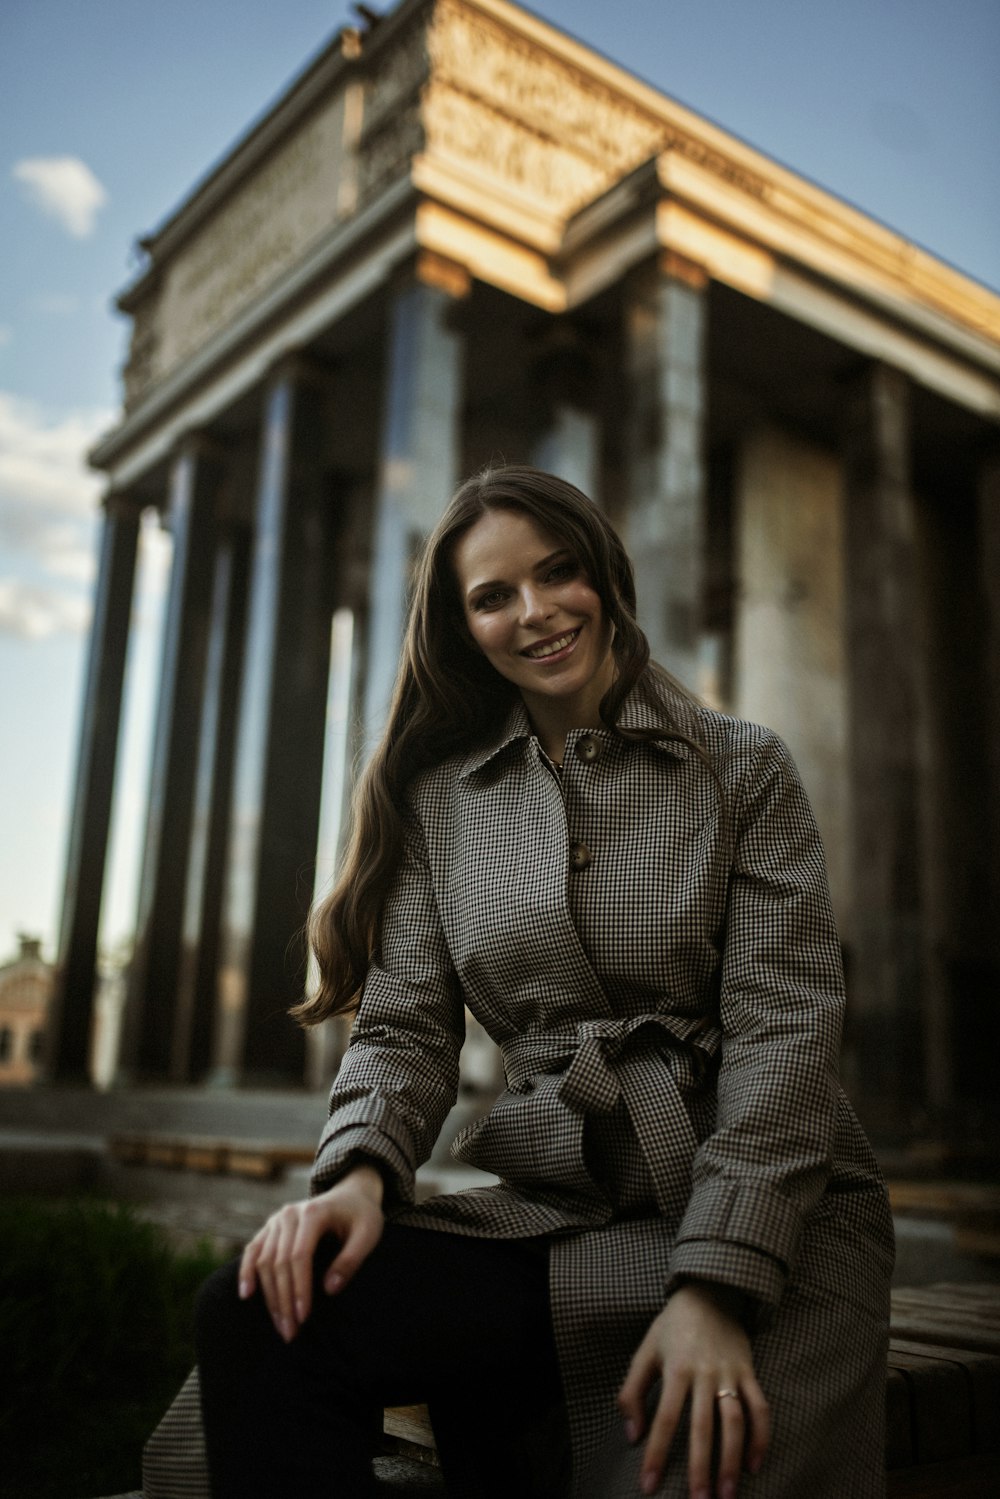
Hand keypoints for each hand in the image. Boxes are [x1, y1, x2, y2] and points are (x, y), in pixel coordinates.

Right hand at [238, 1163, 384, 1343]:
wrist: (351, 1194)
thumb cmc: (362, 1216)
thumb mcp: (369, 1234)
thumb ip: (351, 1260)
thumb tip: (329, 1289)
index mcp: (313, 1213)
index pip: (300, 1256)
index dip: (300, 1288)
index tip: (304, 1317)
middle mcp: (290, 1214)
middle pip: (279, 1262)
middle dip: (283, 1300)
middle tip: (290, 1332)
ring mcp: (277, 1220)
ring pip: (265, 1261)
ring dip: (269, 1296)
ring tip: (279, 1325)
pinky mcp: (271, 1227)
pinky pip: (253, 1249)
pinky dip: (247, 1271)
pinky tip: (246, 1294)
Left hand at [617, 1282, 769, 1497]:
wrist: (708, 1292)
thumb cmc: (671, 1327)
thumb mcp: (645, 1352)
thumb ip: (632, 1392)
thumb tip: (632, 1435)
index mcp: (676, 1369)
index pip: (665, 1420)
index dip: (657, 1455)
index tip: (649, 1486)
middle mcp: (705, 1373)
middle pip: (703, 1427)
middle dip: (701, 1469)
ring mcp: (730, 1373)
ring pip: (734, 1422)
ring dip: (732, 1460)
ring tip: (727, 1494)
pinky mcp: (749, 1373)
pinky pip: (760, 1408)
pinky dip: (760, 1437)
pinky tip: (753, 1464)